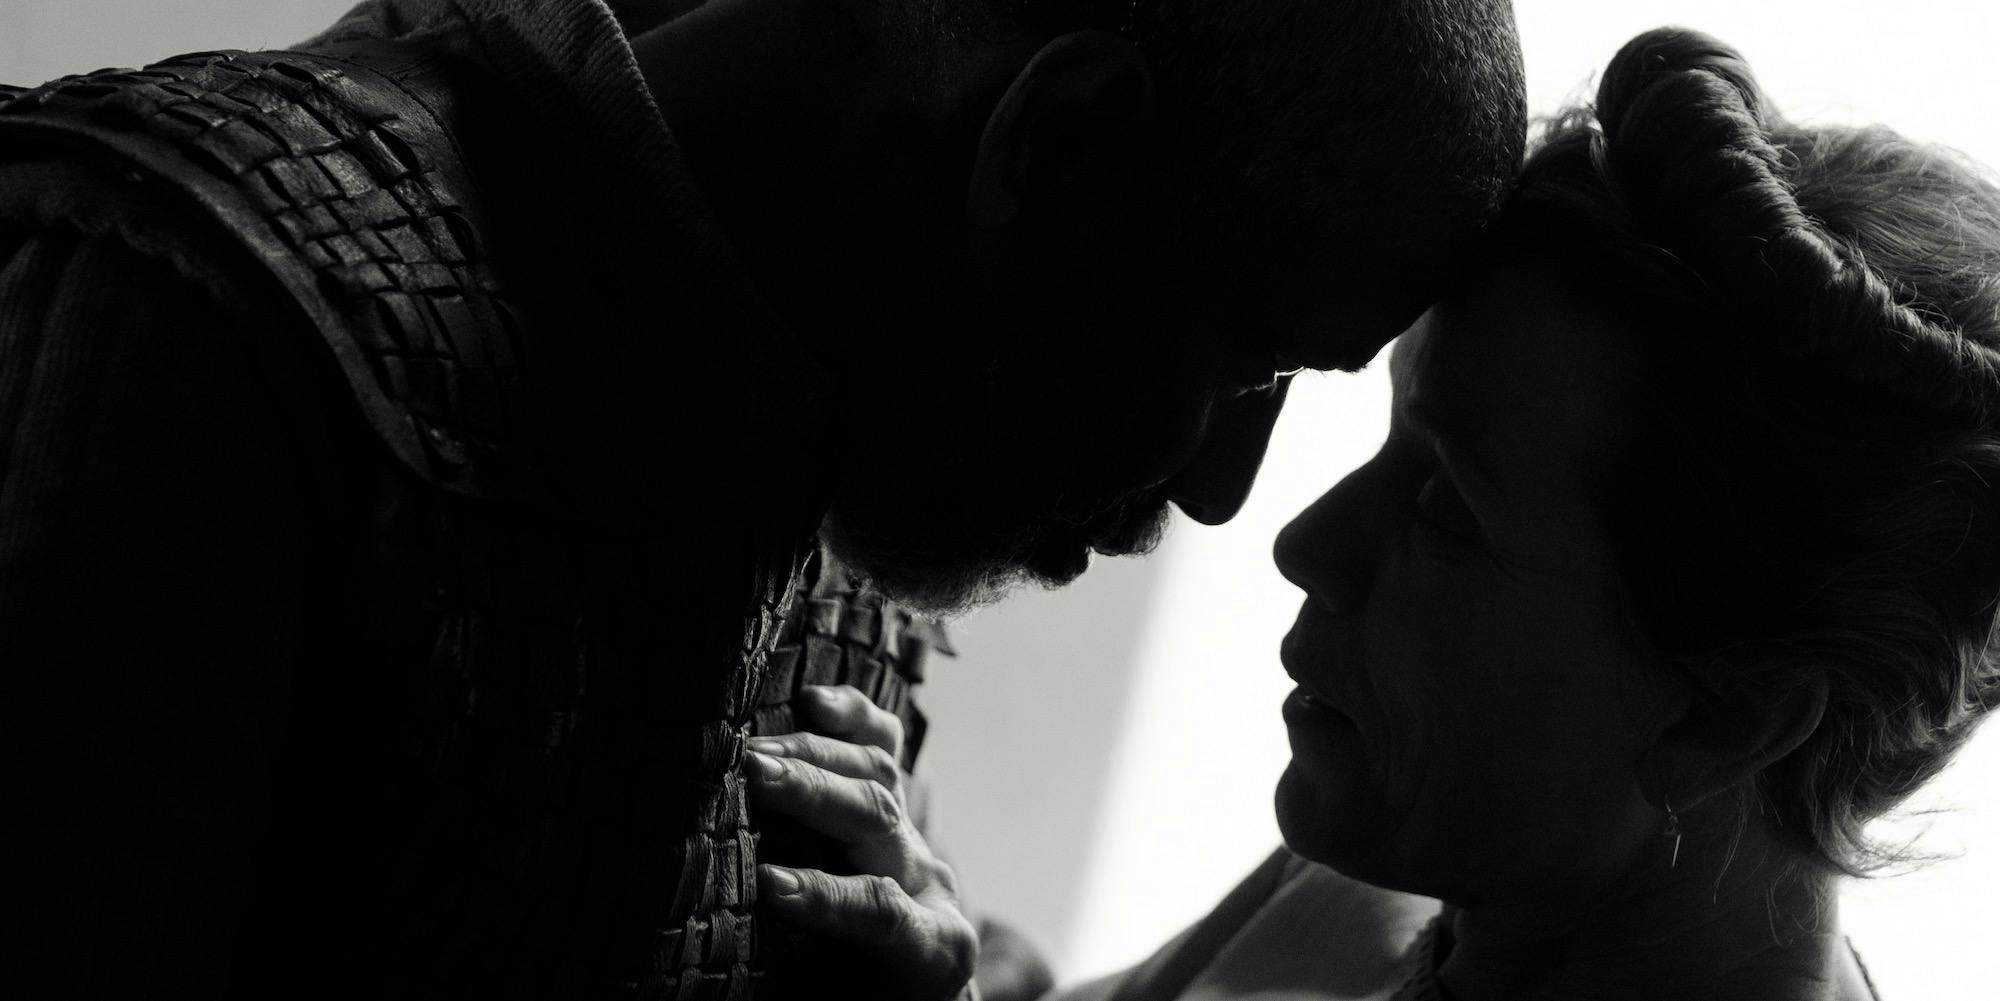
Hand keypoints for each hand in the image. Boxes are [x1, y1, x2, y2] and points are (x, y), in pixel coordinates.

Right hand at [748, 684, 978, 1000]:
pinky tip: (814, 702)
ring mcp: (917, 844)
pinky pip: (890, 753)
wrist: (920, 993)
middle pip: (879, 823)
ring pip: (879, 779)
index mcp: (928, 950)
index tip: (770, 884)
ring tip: (755, 751)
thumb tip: (751, 931)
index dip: (828, 896)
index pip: (883, 912)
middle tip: (754, 775)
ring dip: (814, 755)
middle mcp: (929, 885)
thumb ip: (807, 973)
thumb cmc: (869, 1000)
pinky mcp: (905, 815)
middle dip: (816, 793)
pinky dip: (856, 720)